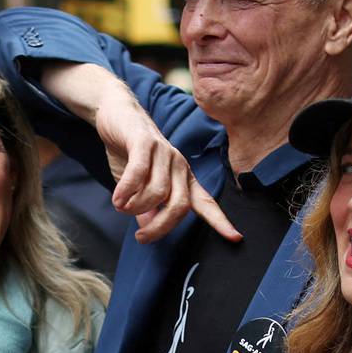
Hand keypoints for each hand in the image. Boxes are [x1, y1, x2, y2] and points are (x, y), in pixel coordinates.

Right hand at [92, 85, 241, 244]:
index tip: (235, 238)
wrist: (116, 113)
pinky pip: (139, 174)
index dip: (220, 221)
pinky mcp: (144, 141)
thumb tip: (147, 227)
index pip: (205, 202)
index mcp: (183, 177)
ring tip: (121, 207)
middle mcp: (179, 165)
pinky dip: (127, 191)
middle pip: (180, 205)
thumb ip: (146, 207)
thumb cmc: (129, 152)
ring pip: (158, 192)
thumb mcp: (139, 186)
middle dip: (161, 227)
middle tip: (141, 237)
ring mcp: (164, 152)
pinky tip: (118, 199)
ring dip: (137, 207)